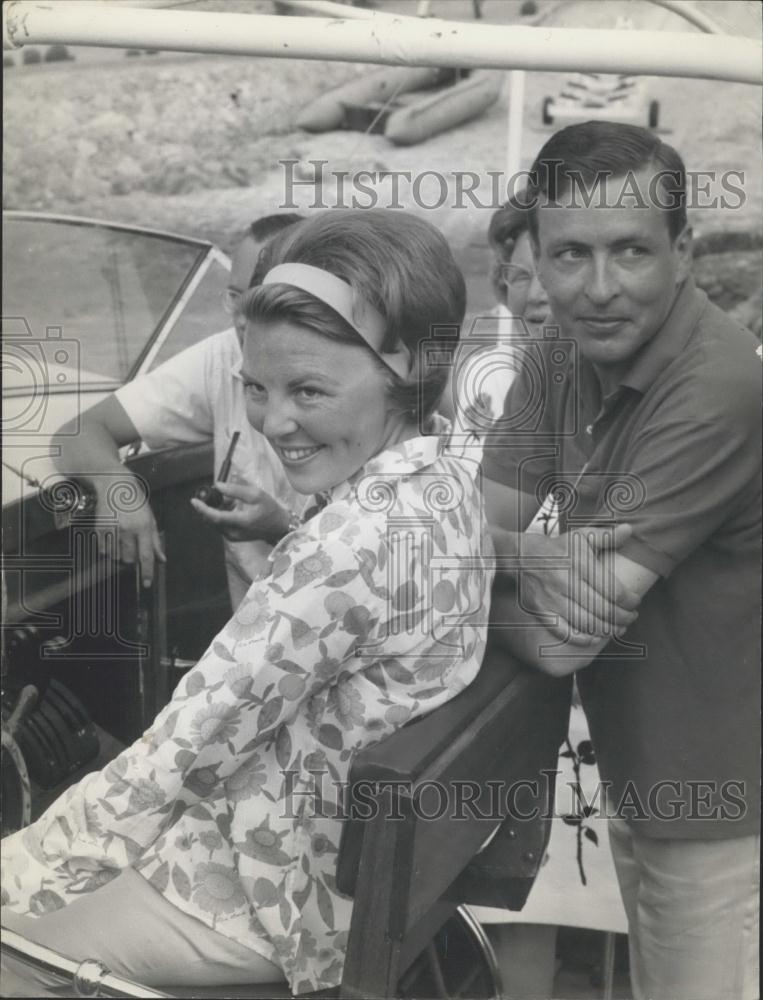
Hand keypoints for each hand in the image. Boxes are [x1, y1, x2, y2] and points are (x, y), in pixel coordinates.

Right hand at [95, 491, 164, 588]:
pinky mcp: (99, 529)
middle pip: (130, 559)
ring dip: (120, 553)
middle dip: (132, 559)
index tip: (146, 584)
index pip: (146, 556)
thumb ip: (155, 541)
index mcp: (143, 527)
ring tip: (122, 537)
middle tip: (132, 546)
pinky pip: (104, 550)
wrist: (114, 485)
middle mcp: (127, 530)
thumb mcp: (151, 518)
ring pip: (116, 556)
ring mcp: (112, 530)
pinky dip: (109, 548)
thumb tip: (161, 560)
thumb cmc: (135, 501)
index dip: (147, 572)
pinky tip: (113, 535)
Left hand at [190, 479, 291, 542]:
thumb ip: (235, 490)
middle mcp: (235, 533)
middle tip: (217, 495)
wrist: (279, 526)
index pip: (215, 517)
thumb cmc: (269, 508)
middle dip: (209, 506)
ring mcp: (233, 537)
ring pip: (215, 523)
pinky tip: (232, 508)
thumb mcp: (256, 494)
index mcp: (242, 522)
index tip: (193, 501)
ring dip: (216, 511)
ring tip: (231, 502)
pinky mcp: (233, 538)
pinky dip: (221, 516)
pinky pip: (220, 526)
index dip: (202, 509)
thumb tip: (217, 486)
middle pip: (212, 520)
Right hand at [516, 524, 639, 643]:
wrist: (521, 556)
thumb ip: (607, 535)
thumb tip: (630, 530)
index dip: (629, 600)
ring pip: (587, 623)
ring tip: (619, 628)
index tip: (635, 601)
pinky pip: (565, 632)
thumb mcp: (581, 536)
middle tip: (631, 617)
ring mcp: (553, 599)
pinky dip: (583, 639)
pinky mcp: (542, 611)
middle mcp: (566, 582)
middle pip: (603, 609)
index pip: (613, 590)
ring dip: (609, 630)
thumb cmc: (557, 547)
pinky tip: (595, 637)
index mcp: (579, 563)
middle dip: (624, 617)